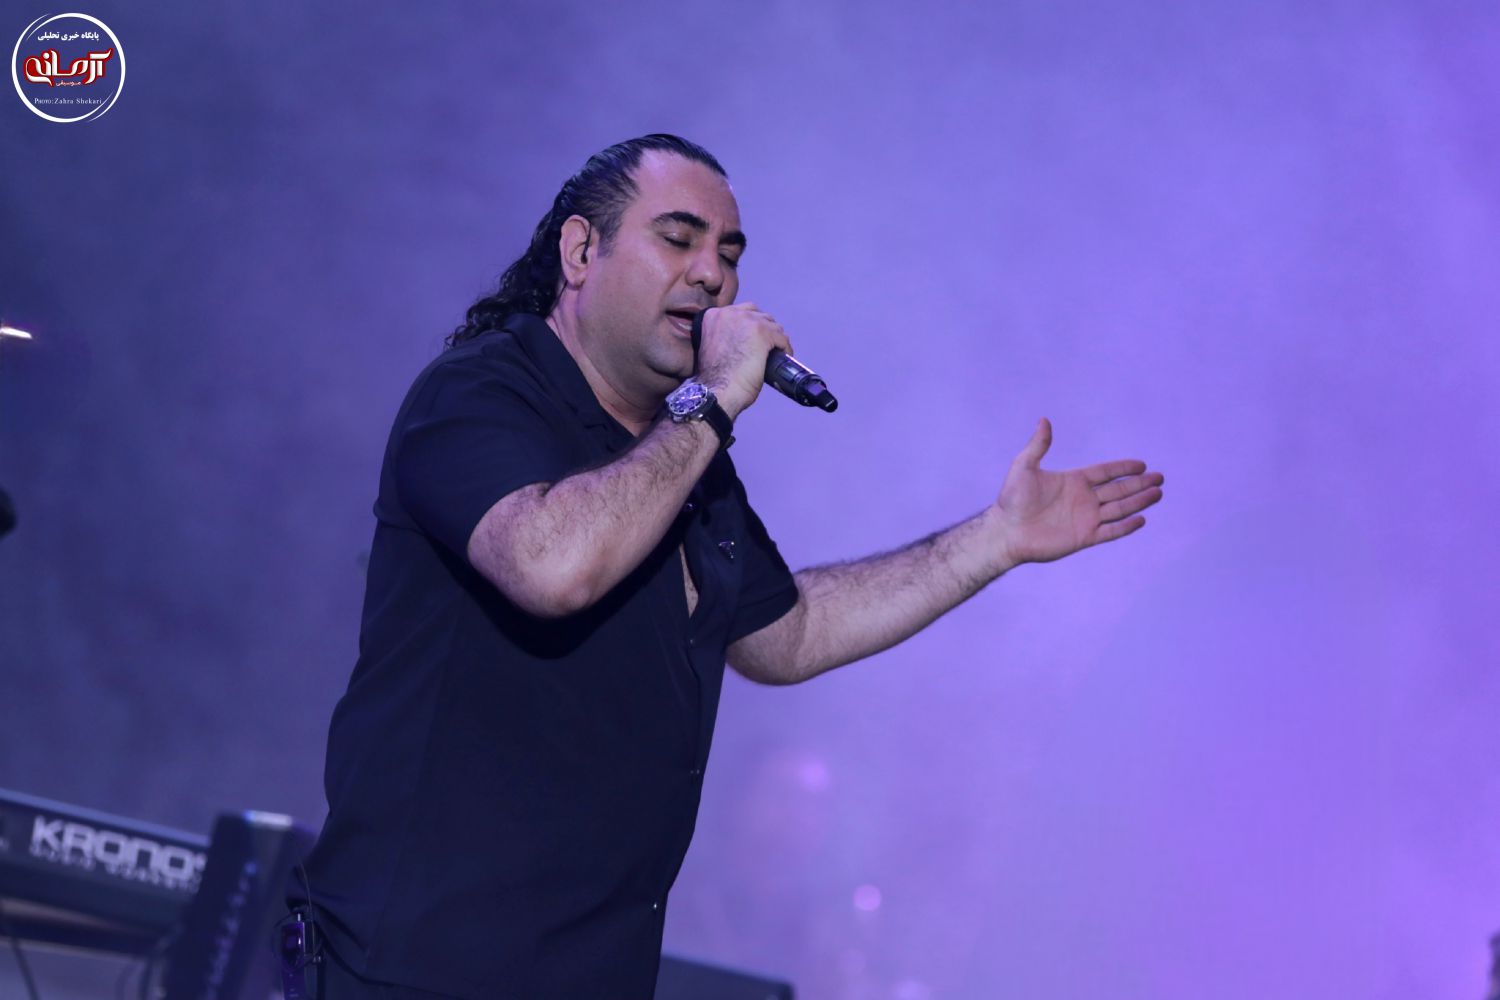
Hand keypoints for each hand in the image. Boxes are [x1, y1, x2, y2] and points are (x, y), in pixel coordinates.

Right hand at [694, 304, 792, 419]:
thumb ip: (723, 335)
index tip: (754, 339)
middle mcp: (729, 313)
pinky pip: (782, 337)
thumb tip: (742, 338)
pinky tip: (784, 357)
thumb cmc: (714, 378)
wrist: (718, 391)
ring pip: (772, 326)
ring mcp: (747, 321)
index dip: (750, 326)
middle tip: (766, 347)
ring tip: (775, 353)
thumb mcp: (711, 346)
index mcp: (712, 316)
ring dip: (775, 339)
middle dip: (764, 330)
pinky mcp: (763, 333)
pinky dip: (785, 348)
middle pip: (758, 315)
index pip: (741, 312)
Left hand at [991, 418, 1163, 567]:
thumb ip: (1038, 445)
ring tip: (1158, 493)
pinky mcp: (1084, 537)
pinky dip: (1126, 526)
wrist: (1006, 531)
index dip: (1123, 468)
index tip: (1142, 465)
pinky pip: (1110, 531)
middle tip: (1160, 477)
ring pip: (1119, 508)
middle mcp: (1083, 499)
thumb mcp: (1024, 467)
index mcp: (1073, 481)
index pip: (1105, 472)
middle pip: (1118, 490)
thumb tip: (1044, 420)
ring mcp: (1085, 518)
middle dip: (1139, 484)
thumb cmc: (1011, 499)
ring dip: (1139, 501)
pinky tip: (1141, 519)